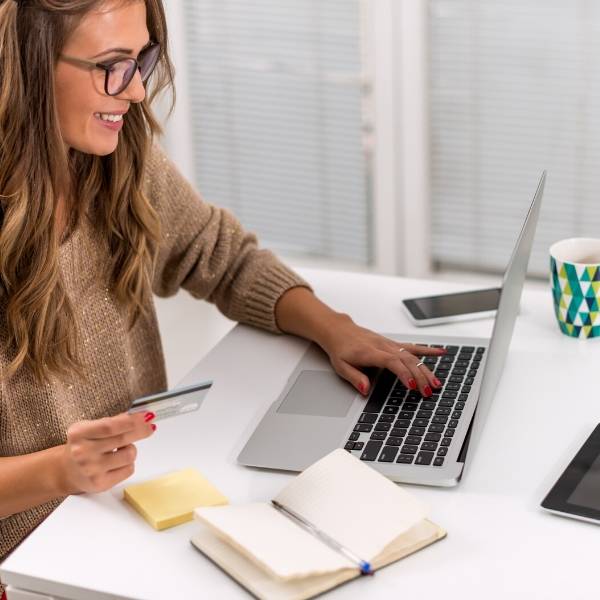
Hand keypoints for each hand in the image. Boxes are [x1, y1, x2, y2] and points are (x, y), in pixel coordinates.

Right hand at [58, 412, 155, 494]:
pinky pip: (129, 469)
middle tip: (150, 426)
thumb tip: (138, 416)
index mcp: (79, 433)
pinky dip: (128, 463)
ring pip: (129, 455)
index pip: (110, 426)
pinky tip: (117, 462)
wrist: (67, 471)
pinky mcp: (100, 484)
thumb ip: (113, 421)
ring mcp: (91, 470)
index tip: (146, 416)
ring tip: (121, 449)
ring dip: (131, 449)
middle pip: (122, 439)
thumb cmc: (83, 445)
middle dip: (141, 430)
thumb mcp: (91, 428)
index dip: (132, 420)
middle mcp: (83, 452)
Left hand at [317, 314, 445, 396]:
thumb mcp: (341, 366)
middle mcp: (383, 346)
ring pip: (412, 355)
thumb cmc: (340, 349)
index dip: (403, 374)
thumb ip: (354, 378)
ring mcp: (389, 344)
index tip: (412, 386)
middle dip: (419, 376)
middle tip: (428, 391)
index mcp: (370, 352)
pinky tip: (441, 352)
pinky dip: (428, 349)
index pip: (391, 362)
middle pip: (406, 360)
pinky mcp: (393, 344)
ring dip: (425, 369)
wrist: (339, 331)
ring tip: (436, 383)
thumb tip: (365, 389)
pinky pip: (413, 346)